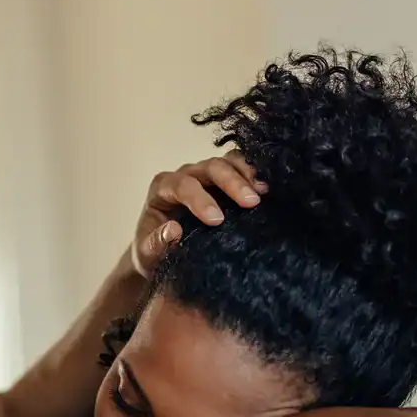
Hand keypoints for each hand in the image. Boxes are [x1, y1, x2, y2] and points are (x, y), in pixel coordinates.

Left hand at [130, 153, 267, 278]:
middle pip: (210, 167)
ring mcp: (207, 176)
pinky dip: (254, 175)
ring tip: (264, 192)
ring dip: (247, 174)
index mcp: (163, 188)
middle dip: (231, 182)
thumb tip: (174, 230)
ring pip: (228, 162)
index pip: (182, 185)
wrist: (164, 253)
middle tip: (252, 202)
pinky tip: (268, 189)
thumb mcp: (147, 254)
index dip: (200, 199)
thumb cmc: (154, 252)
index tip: (217, 220)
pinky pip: (241, 168)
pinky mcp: (225, 181)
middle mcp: (185, 175)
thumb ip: (155, 243)